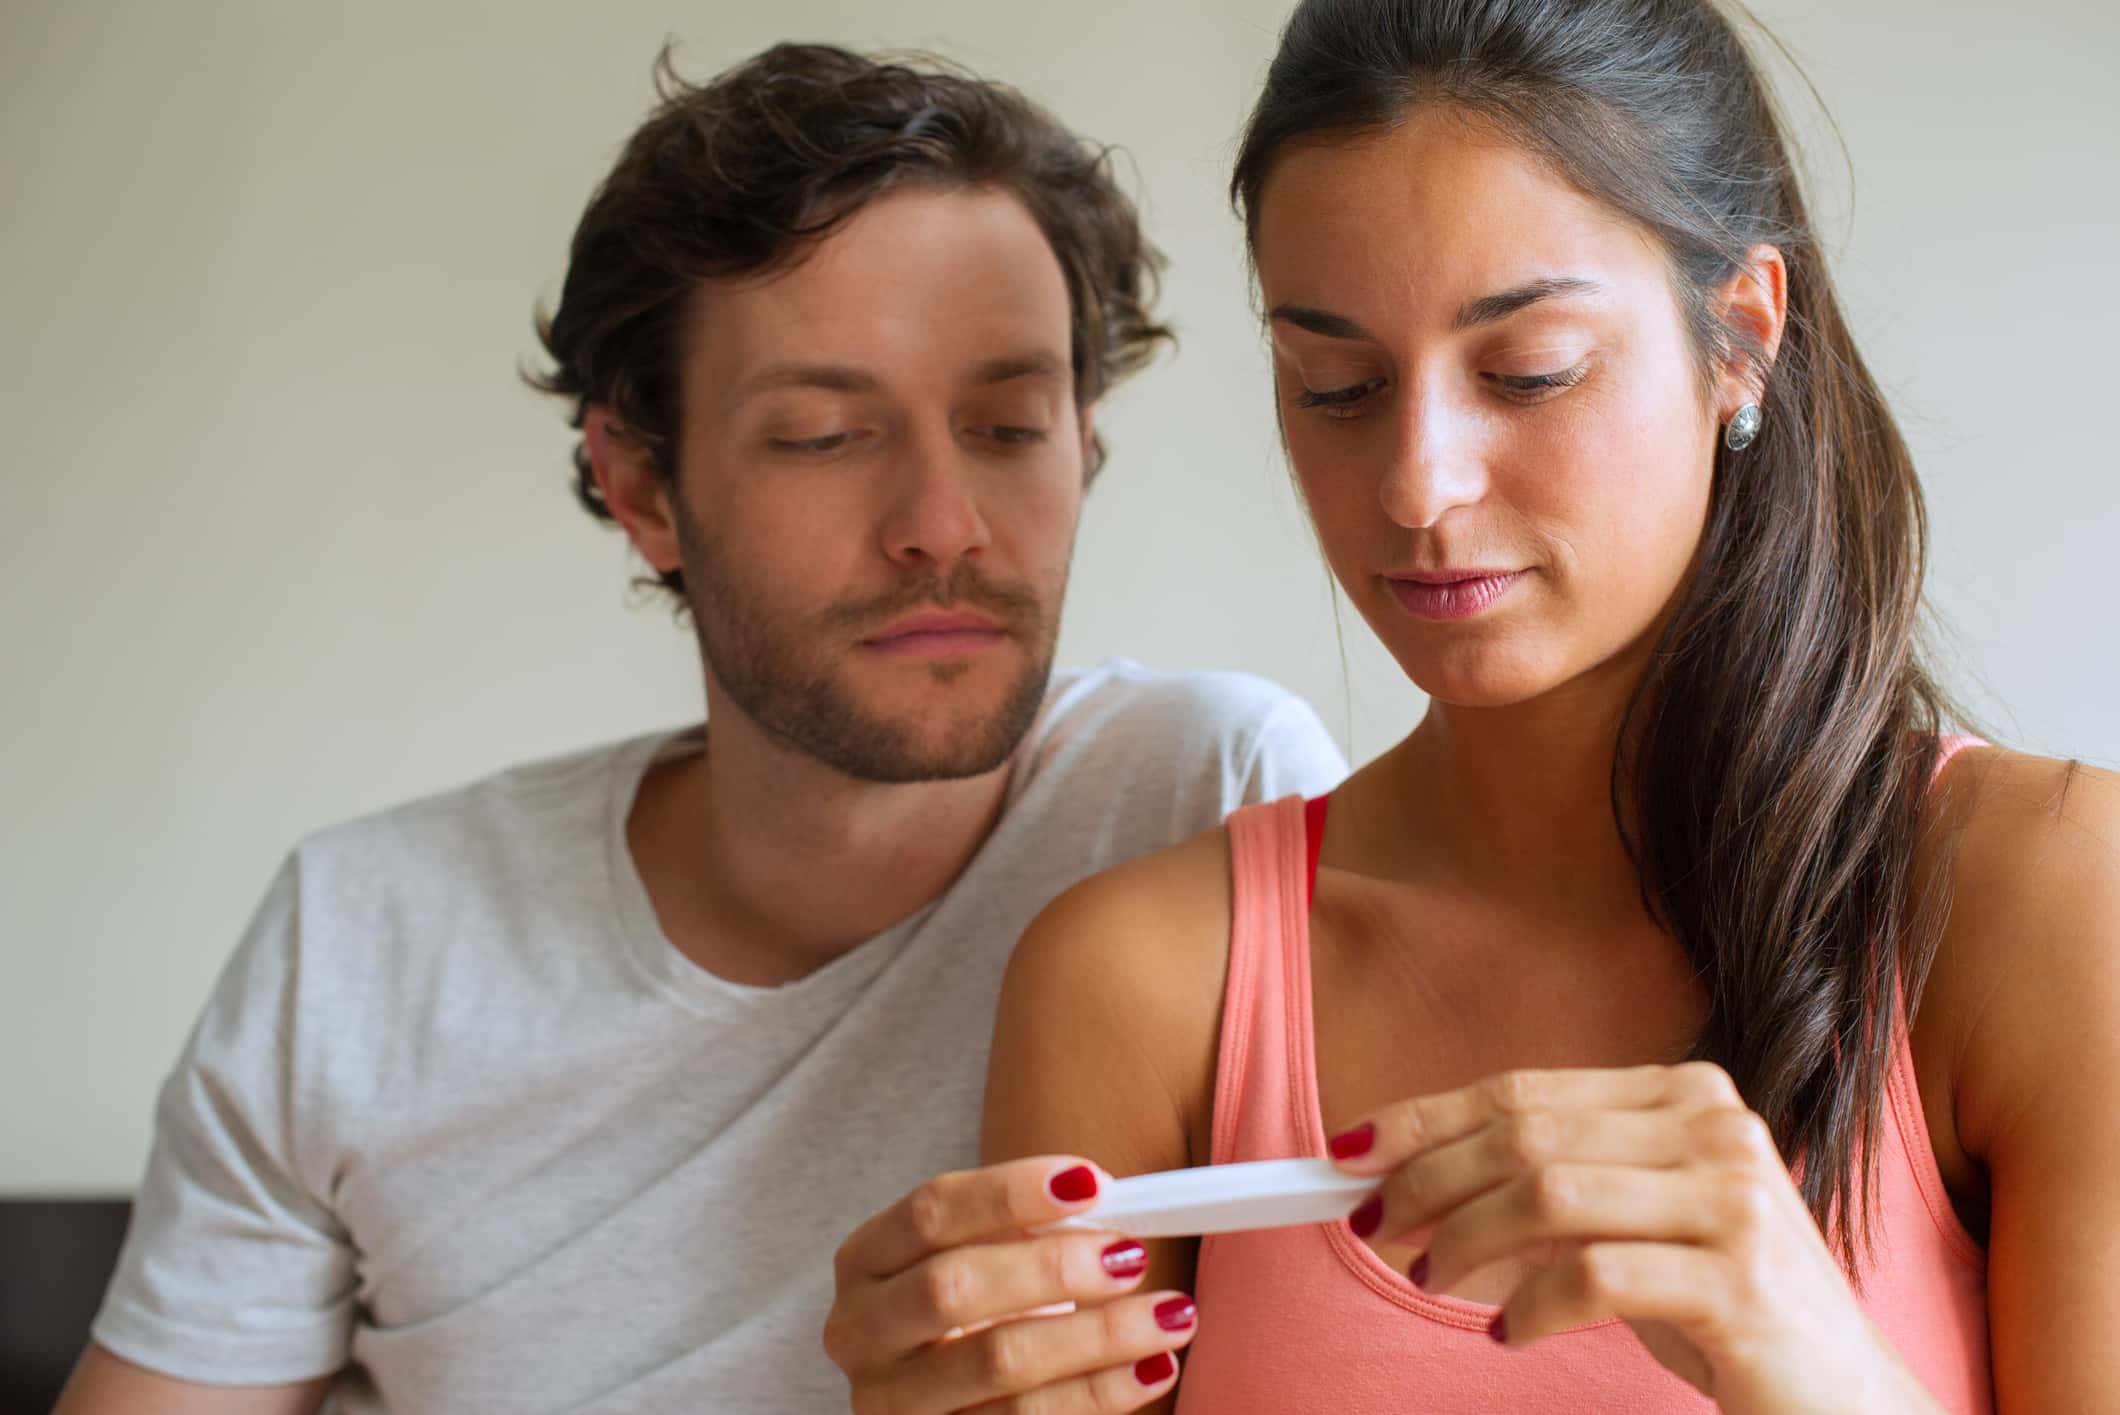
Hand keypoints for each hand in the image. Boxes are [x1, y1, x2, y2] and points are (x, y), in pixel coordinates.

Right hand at [824, 1156, 1197, 1412]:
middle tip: (1130, 1255)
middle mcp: (861, 1333)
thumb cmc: (974, 1313)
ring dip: (1098, 1335)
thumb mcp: (978, 1259)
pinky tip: (1151, 1368)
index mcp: (865, 1263)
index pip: (930, 1212)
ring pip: (998, 1362)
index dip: (1009, 1192)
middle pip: (953, 1287)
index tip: (1093, 1183)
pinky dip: (1100, 1394)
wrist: (942, 1402)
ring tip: (1171, 1313)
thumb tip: (1110, 1198)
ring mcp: (893, 1403)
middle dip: (1053, 1267)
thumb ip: (1026, 1228)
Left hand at [1328, 1063, 1943, 1413]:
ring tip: (1431, 1277)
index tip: (1352, 1151)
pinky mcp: (1740, 1282)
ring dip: (1465, 1238)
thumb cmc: (1724, 1311)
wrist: (1847, 1401)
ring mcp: (1736, 1201)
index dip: (1427, 1118)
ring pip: (1549, 1194)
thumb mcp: (1630, 1230)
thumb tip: (1411, 1176)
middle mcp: (1716, 1130)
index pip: (1525, 1091)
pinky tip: (1507, 1331)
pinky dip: (1527, 1305)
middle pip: (1526, 1134)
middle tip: (1373, 1224)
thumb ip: (1549, 1192)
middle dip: (1429, 1178)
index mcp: (1686, 1096)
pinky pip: (1593, 1278)